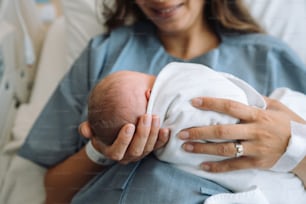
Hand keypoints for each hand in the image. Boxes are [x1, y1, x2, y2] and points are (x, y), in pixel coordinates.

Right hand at [79, 114, 169, 163]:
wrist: (115, 135)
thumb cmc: (103, 131)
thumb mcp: (94, 129)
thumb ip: (88, 129)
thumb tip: (84, 129)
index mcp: (112, 152)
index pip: (118, 151)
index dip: (124, 140)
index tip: (129, 125)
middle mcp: (127, 156)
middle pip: (136, 149)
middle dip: (143, 133)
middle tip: (146, 116)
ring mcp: (140, 153)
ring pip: (149, 147)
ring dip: (153, 133)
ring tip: (155, 117)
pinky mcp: (150, 149)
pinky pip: (158, 146)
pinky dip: (162, 139)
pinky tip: (165, 129)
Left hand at [179, 97, 305, 172]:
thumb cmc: (288, 123)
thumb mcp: (276, 106)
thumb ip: (256, 99)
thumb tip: (237, 88)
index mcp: (258, 115)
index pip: (230, 106)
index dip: (211, 103)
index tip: (194, 102)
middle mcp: (255, 132)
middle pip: (222, 131)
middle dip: (199, 132)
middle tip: (181, 132)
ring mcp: (255, 148)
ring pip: (225, 150)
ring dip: (203, 149)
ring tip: (186, 147)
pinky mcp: (256, 162)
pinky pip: (234, 166)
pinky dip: (217, 167)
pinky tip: (203, 166)